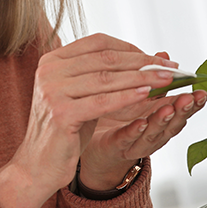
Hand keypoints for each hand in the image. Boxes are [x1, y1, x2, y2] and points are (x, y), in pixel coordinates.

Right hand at [0, 34, 174, 207]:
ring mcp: (52, 90)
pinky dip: (127, 96)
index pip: (98, 43)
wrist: (37, 164)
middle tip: (169, 67)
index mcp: (52, 59)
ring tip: (165, 80)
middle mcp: (49, 70)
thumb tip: (154, 57)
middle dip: (141, 62)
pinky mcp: (60, 112)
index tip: (156, 57)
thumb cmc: (65, 128)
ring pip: (107, 78)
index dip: (130, 48)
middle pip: (105, 58)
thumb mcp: (85, 94)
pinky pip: (102, 101)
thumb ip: (108, 74)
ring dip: (141, 78)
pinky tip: (146, 95)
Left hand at [78, 52, 206, 190]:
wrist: (96, 145)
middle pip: (171, 122)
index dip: (193, 102)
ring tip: (168, 109)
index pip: (180, 108)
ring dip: (161, 120)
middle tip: (189, 98)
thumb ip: (153, 77)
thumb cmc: (119, 117)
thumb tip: (163, 55)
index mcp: (158, 115)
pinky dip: (135, 131)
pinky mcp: (116, 145)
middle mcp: (152, 131)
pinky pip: (127, 138)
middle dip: (182, 110)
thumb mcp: (138, 94)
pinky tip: (140, 123)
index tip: (202, 92)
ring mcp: (136, 140)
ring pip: (152, 132)